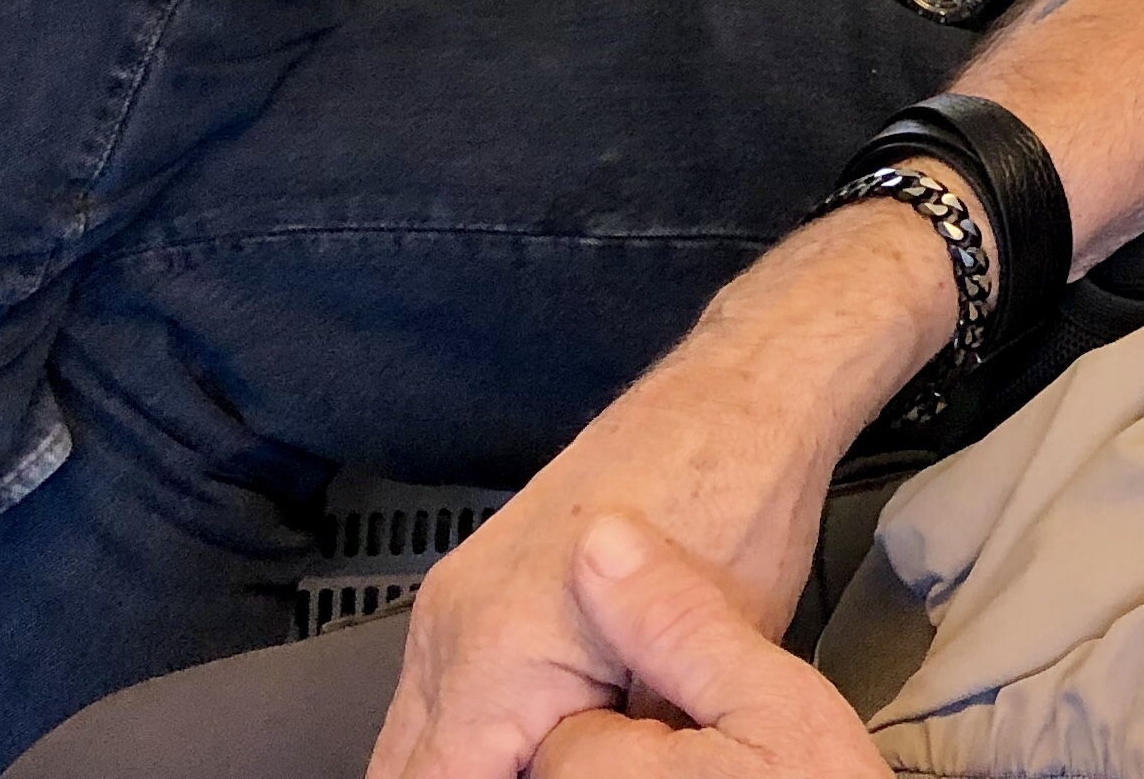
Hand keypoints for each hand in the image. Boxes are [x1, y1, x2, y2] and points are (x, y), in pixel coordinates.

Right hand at [370, 208, 948, 778]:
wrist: (738, 402)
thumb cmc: (736, 512)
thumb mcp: (690, 684)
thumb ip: (616, 757)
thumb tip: (597, 768)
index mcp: (492, 659)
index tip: (546, 774)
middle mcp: (450, 625)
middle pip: (405, 767)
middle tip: (552, 768)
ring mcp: (454, 599)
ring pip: (416, 732)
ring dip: (472, 757)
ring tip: (554, 752)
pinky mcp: (474, 585)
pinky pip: (441, 690)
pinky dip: (476, 728)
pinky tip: (548, 733)